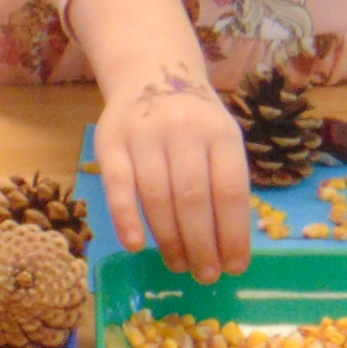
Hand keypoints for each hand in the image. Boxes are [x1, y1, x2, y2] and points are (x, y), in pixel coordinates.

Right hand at [96, 67, 251, 281]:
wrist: (151, 73)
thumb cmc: (194, 120)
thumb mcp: (220, 138)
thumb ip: (225, 181)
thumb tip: (230, 246)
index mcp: (220, 132)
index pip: (230, 191)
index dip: (234, 234)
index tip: (236, 267)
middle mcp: (183, 129)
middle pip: (194, 199)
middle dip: (202, 245)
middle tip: (206, 275)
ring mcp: (144, 134)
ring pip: (158, 197)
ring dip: (170, 240)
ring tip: (179, 265)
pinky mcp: (110, 141)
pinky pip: (117, 186)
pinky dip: (126, 218)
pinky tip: (136, 246)